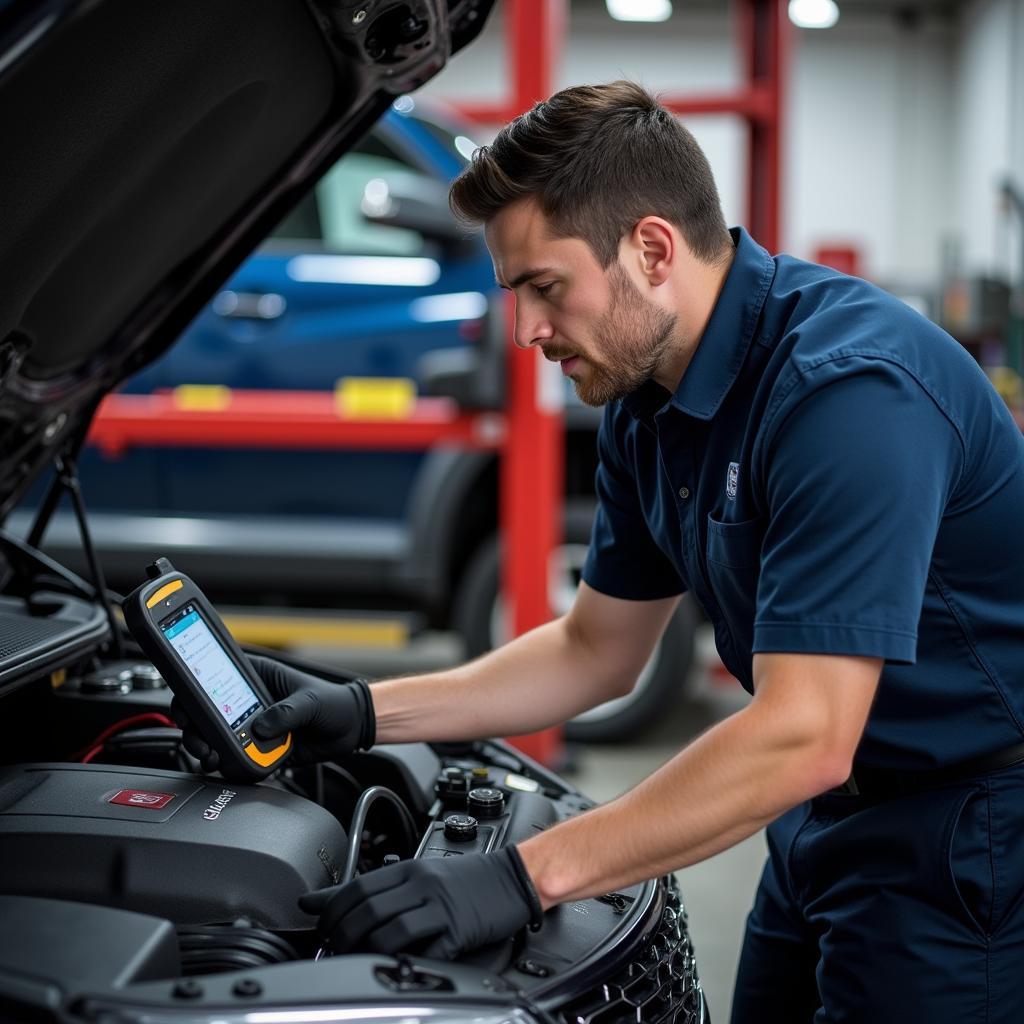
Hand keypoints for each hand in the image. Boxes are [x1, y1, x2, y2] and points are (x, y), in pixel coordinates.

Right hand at [174, 654, 374, 771]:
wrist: (351, 728)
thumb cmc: (333, 702)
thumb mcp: (310, 701)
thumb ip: (286, 713)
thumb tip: (261, 728)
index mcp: (257, 677)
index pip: (215, 679)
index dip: (194, 693)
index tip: (188, 711)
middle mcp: (249, 701)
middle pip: (208, 713)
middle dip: (197, 730)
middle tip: (200, 743)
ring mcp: (253, 726)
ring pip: (218, 738)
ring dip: (210, 749)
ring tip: (212, 758)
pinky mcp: (261, 748)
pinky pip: (238, 757)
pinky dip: (230, 764)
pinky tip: (229, 767)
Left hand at [299, 847, 542, 957]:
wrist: (513, 878)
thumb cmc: (465, 879)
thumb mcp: (417, 874)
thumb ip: (373, 887)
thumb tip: (319, 900)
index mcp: (409, 868)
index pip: (358, 887)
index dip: (332, 910)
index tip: (320, 927)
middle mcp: (422, 884)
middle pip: (369, 909)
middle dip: (342, 934)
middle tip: (333, 949)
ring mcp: (441, 908)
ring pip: (392, 930)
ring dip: (368, 950)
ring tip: (357, 962)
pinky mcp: (460, 931)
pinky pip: (427, 951)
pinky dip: (407, 963)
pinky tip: (396, 969)